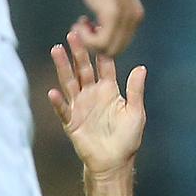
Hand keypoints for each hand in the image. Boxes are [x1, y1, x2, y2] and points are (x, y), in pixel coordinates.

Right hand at [48, 29, 146, 176]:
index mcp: (109, 91)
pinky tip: (53, 92)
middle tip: (72, 33)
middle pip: (83, 69)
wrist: (114, 162)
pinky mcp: (71, 122)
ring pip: (70, 83)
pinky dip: (58, 102)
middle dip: (78, 52)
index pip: (103, 67)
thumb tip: (141, 68)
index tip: (95, 34)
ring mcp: (80, 107)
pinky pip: (64, 110)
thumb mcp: (136, 113)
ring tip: (56, 50)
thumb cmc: (128, 138)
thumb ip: (135, 90)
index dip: (99, 52)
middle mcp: (93, 95)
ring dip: (63, 67)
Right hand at [70, 0, 143, 55]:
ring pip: (107, 50)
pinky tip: (80, 22)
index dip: (103, 40)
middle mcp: (135, 19)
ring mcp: (125, 18)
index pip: (122, 44)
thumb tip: (104, 28)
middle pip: (116, 50)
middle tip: (81, 26)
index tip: (89, 26)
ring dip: (89, 42)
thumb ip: (113, 13)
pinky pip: (99, 42)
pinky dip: (86, 38)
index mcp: (136, 16)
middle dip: (96, 44)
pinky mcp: (112, 14)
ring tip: (79, 24)